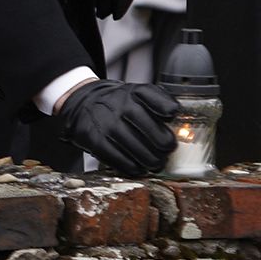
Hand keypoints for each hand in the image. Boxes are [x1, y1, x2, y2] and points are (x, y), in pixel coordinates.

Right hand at [57, 79, 178, 174]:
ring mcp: (106, 124)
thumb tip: (178, 117)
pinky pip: (120, 160)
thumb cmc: (118, 103)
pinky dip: (133, 167)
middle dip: (165, 146)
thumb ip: (161, 101)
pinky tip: (138, 167)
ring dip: (151, 161)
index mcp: (134, 92)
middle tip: (167, 150)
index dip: (168, 110)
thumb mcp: (138, 93)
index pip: (157, 99)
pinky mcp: (95, 140)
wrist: (82, 104)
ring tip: (155, 163)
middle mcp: (120, 106)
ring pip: (138, 150)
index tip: (172, 117)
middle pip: (153, 132)